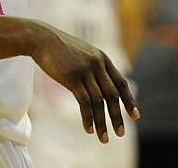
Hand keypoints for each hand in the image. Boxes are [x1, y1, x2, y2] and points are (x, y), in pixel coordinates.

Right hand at [30, 21, 139, 142]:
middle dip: (117, 116)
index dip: (129, 100)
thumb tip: (101, 87)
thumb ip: (94, 67)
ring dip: (102, 122)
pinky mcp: (72, 77)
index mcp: (102, 58)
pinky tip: (88, 129)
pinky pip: (84, 102)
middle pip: (112, 95)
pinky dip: (88, 118)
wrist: (42, 38)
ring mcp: (85, 70)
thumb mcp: (83, 53)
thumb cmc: (60, 47)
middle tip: (120, 133)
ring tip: (104, 139)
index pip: (121, 82)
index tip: (135, 116)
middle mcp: (97, 64)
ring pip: (99, 102)